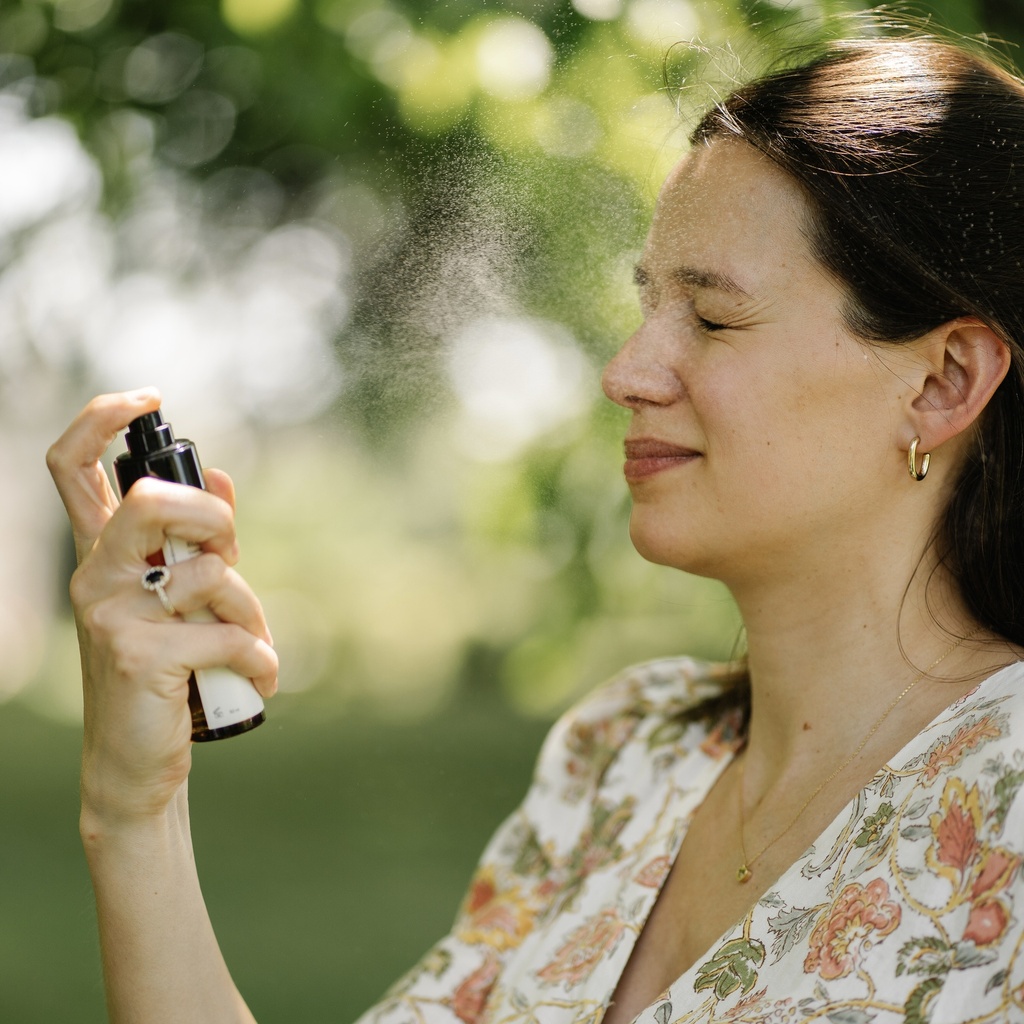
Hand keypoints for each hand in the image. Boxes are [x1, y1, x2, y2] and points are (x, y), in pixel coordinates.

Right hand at [47, 389, 277, 825]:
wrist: (139, 760)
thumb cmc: (168, 669)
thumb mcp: (182, 599)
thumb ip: (197, 542)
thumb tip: (220, 476)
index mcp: (102, 554)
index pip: (71, 466)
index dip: (102, 418)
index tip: (149, 397)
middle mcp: (93, 576)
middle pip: (151, 501)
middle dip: (214, 518)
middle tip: (232, 554)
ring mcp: (110, 615)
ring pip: (211, 575)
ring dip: (253, 612)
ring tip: (252, 645)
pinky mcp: (139, 658)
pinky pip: (227, 637)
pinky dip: (261, 659)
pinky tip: (260, 680)